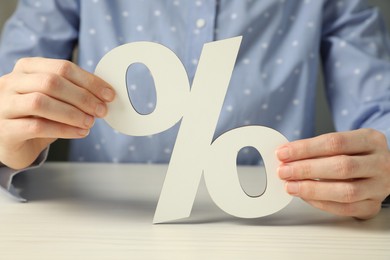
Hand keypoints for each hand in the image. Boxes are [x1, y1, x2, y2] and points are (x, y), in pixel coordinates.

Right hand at [0, 57, 114, 169]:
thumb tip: (105, 94)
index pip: (62, 67)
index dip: (89, 81)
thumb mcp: (54, 98)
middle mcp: (11, 83)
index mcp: (27, 68)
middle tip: (102, 110)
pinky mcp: (5, 130)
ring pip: (41, 102)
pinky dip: (64, 130)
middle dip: (83, 97)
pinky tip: (80, 132)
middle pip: (51, 82)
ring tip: (90, 122)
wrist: (13, 143)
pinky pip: (37, 127)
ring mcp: (4, 105)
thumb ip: (73, 91)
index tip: (109, 95)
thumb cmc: (37, 117)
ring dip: (72, 113)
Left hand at [276, 128, 389, 218]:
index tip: (283, 153)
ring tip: (290, 186)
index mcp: (370, 140)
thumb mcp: (344, 142)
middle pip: (341, 167)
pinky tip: (305, 197)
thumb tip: (286, 156)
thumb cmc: (356, 154)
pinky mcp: (374, 206)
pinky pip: (346, 209)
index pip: (334, 142)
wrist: (381, 168)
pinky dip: (321, 203)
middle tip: (284, 171)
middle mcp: (380, 163)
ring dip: (312, 189)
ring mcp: (380, 186)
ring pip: (346, 191)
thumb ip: (318, 148)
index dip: (305, 149)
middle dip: (306, 169)